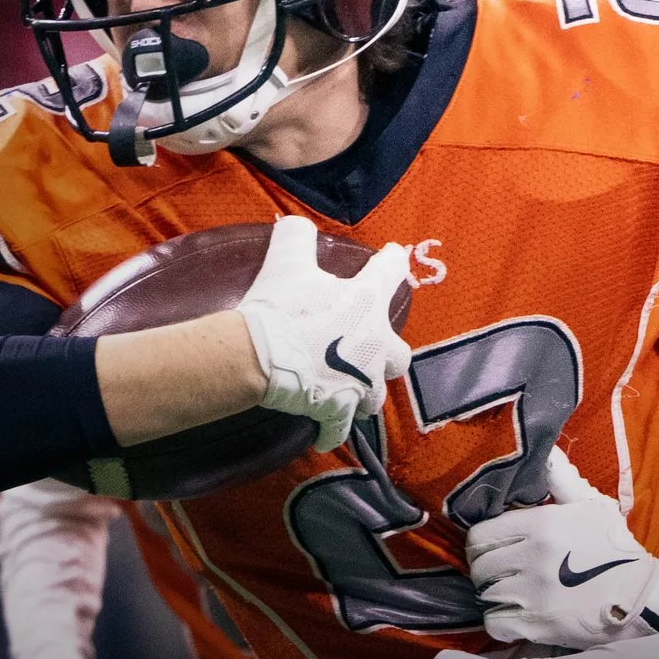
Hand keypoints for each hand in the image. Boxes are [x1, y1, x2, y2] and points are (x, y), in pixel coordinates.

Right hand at [237, 215, 412, 452]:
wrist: (260, 356)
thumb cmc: (279, 308)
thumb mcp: (286, 261)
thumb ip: (296, 236)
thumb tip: (295, 223)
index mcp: (366, 303)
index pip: (389, 273)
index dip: (392, 262)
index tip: (396, 257)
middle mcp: (375, 345)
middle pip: (399, 354)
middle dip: (387, 354)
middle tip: (372, 351)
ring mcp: (359, 381)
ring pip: (375, 395)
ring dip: (365, 393)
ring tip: (352, 393)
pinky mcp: (338, 410)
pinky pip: (339, 428)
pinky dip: (332, 432)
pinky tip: (326, 435)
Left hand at [464, 448, 658, 648]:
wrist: (645, 595)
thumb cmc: (615, 547)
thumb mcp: (592, 506)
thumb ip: (562, 481)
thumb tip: (547, 453)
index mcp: (540, 525)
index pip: (479, 535)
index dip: (482, 544)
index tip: (493, 550)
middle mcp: (532, 558)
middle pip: (480, 567)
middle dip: (488, 571)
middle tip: (503, 575)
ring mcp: (534, 594)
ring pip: (486, 595)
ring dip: (495, 596)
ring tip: (512, 595)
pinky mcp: (539, 624)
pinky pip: (496, 623)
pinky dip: (501, 622)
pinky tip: (516, 616)